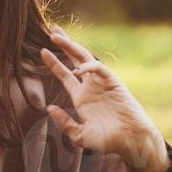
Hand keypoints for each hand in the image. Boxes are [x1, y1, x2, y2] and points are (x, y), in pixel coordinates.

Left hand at [40, 27, 169, 171]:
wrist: (130, 141)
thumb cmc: (107, 141)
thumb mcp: (79, 135)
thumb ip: (64, 123)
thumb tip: (49, 107)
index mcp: (81, 97)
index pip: (64, 75)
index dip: (53, 63)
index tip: (41, 51)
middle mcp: (91, 86)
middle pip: (74, 59)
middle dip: (64, 44)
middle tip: (52, 30)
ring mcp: (102, 83)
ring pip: (85, 58)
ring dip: (71, 47)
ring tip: (57, 37)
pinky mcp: (114, 83)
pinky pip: (100, 69)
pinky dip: (89, 67)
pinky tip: (77, 70)